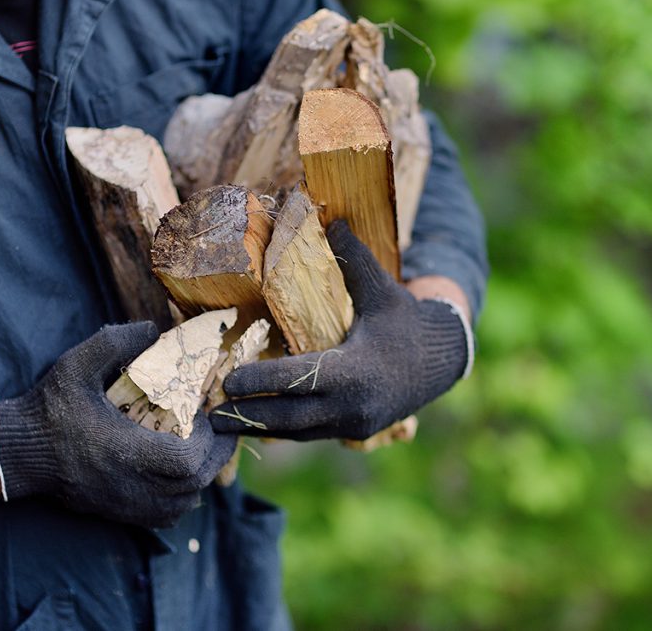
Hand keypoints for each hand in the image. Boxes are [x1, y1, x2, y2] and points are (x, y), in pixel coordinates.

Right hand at [0, 322, 237, 527]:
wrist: (19, 453)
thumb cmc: (50, 408)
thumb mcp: (76, 364)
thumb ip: (115, 342)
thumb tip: (153, 329)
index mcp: (124, 450)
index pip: (186, 459)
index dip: (205, 439)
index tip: (201, 414)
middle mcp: (130, 484)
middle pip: (195, 482)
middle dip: (214, 454)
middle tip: (216, 427)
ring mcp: (127, 504)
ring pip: (186, 501)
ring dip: (202, 474)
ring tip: (202, 446)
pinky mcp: (122, 513)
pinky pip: (169, 514)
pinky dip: (184, 495)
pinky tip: (179, 472)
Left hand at [210, 220, 468, 440]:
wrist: (442, 360)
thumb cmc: (406, 321)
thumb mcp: (382, 289)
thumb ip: (354, 257)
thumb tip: (332, 217)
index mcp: (357, 370)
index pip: (299, 380)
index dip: (261, 382)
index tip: (228, 381)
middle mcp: (353, 406)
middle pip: (290, 417)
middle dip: (248, 416)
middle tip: (210, 413)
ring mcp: (354, 425)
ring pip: (297, 432)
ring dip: (259, 427)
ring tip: (222, 422)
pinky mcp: (354, 432)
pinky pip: (310, 434)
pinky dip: (282, 429)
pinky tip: (254, 423)